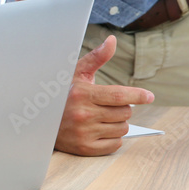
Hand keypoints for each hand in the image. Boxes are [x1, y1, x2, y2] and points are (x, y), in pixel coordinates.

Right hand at [55, 36, 154, 155]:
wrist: (39, 121)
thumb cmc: (62, 94)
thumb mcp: (75, 74)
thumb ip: (96, 58)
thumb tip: (112, 41)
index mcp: (81, 94)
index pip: (119, 96)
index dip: (137, 95)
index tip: (149, 96)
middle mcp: (83, 114)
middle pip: (124, 112)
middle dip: (123, 108)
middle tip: (108, 106)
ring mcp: (84, 132)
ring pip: (122, 128)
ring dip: (118, 123)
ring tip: (102, 118)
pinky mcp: (85, 148)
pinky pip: (115, 144)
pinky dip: (113, 138)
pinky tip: (100, 130)